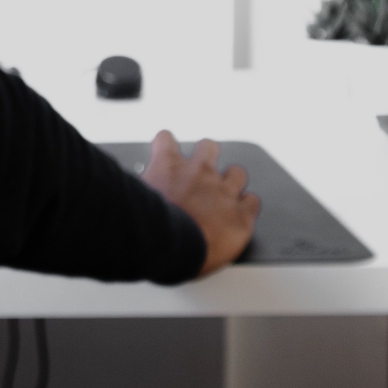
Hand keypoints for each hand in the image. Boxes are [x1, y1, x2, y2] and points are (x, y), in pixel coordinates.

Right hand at [140, 130, 258, 275]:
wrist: (170, 248)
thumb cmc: (149, 230)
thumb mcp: (137, 199)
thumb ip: (143, 190)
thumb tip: (134, 192)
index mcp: (168, 167)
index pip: (166, 139)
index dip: (166, 145)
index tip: (166, 151)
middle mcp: (199, 172)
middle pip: (209, 146)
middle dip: (206, 156)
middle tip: (201, 171)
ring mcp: (223, 191)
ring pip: (237, 172)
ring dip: (231, 181)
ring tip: (224, 195)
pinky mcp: (241, 214)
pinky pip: (253, 201)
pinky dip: (247, 206)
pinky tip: (239, 214)